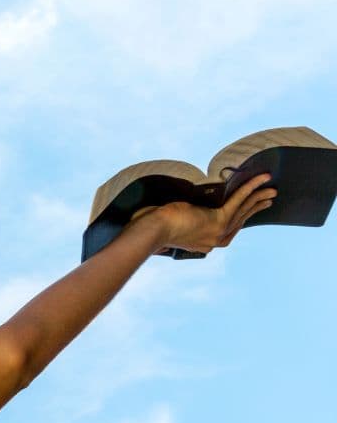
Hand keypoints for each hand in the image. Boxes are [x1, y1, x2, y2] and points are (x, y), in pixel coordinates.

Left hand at [129, 172, 276, 254]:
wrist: (150, 229)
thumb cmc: (155, 223)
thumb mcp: (174, 220)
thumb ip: (186, 218)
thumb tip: (187, 209)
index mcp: (205, 243)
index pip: (230, 227)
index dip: (244, 215)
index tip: (252, 207)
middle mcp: (214, 240)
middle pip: (240, 219)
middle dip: (255, 206)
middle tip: (269, 197)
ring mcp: (217, 233)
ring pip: (242, 210)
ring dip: (258, 197)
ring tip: (271, 189)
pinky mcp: (217, 221)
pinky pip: (238, 200)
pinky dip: (250, 188)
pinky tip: (261, 179)